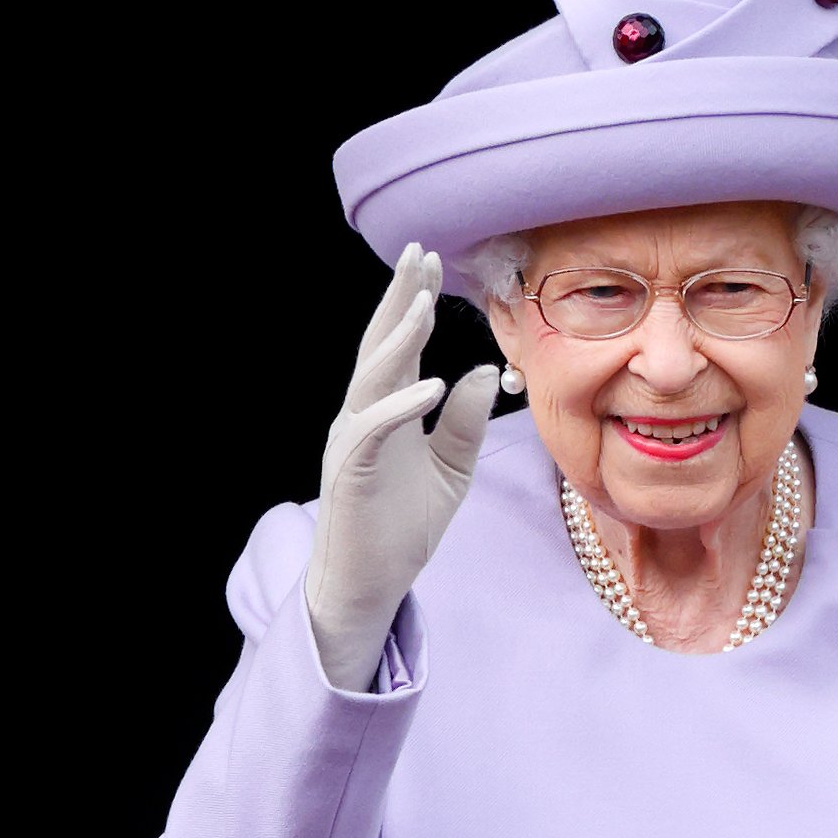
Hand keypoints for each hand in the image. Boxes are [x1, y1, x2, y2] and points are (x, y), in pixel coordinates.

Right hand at [305, 242, 498, 689]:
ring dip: (399, 339)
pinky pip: (375, 428)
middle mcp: (364, 416)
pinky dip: (402, 404)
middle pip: (379, 346)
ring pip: (372, 376)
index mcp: (387, 410)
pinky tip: (431, 383)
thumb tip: (485, 371)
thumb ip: (464, 422)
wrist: (372, 583)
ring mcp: (353, 441)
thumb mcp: (451, 470)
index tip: (432, 264)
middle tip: (417, 254)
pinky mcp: (352, 472)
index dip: (414, 305)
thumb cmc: (404, 528)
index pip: (399, 347)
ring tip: (424, 303)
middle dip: (398, 299)